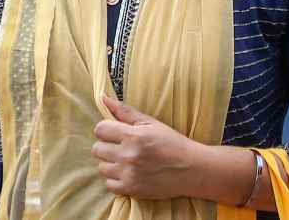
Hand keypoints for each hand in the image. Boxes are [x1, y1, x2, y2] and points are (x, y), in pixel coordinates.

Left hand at [92, 95, 206, 199]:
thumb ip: (124, 111)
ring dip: (110, 163)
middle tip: (121, 147)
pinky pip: (109, 185)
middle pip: (97, 149)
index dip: (106, 130)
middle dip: (107, 146)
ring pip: (102, 167)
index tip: (115, 132)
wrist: (191, 169)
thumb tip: (103, 98)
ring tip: (125, 161)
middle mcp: (128, 155)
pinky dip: (116, 180)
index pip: (100, 130)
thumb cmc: (171, 142)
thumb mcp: (150, 122)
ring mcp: (129, 174)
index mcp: (132, 135)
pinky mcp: (132, 190)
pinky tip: (127, 174)